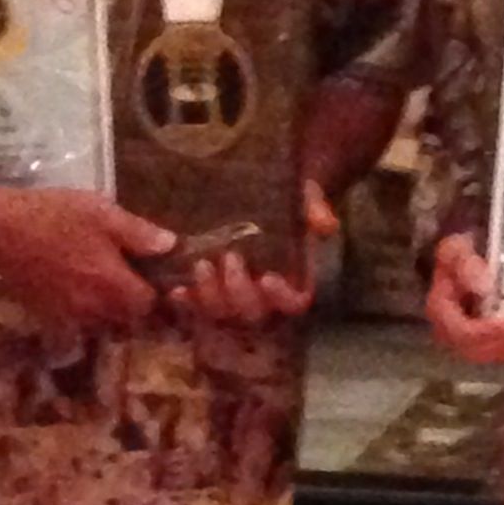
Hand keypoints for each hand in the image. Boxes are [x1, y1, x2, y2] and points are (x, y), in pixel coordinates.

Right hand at [0, 189, 173, 328]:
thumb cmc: (53, 215)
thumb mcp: (102, 213)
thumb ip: (139, 234)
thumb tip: (171, 246)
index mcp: (111, 285)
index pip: (147, 304)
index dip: (153, 290)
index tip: (150, 274)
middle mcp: (92, 309)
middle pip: (125, 318)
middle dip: (131, 302)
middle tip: (128, 276)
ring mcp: (67, 316)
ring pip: (100, 323)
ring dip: (106, 309)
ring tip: (101, 282)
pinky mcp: (45, 315)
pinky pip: (73, 324)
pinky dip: (80, 312)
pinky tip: (74, 287)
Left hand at [174, 178, 337, 323]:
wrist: (255, 188)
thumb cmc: (285, 196)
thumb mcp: (304, 194)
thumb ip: (315, 209)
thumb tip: (326, 225)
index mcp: (293, 279)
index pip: (294, 303)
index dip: (282, 297)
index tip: (269, 277)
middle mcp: (263, 296)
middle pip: (253, 313)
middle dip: (238, 292)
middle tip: (229, 259)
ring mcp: (232, 298)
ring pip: (222, 315)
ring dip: (210, 297)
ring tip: (201, 265)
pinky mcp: (204, 294)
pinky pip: (194, 310)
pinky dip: (186, 303)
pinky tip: (178, 289)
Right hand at [426, 232, 503, 364]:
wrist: (464, 248)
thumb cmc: (458, 249)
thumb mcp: (457, 249)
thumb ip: (466, 267)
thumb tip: (484, 289)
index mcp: (441, 311)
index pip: (465, 333)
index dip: (494, 333)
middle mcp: (450, 331)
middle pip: (479, 350)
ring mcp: (467, 337)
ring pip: (492, 355)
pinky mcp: (483, 337)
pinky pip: (502, 350)